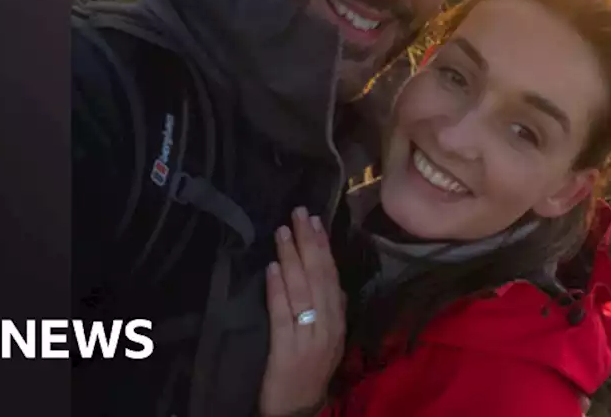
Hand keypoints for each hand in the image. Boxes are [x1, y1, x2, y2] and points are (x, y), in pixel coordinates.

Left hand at [258, 206, 345, 416]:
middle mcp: (328, 326)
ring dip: (292, 257)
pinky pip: (283, 314)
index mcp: (338, 322)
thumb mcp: (330, 341)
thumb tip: (335, 281)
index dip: (324, 247)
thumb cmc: (310, 372)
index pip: (332, 277)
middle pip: (319, 277)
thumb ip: (333, 312)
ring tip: (282, 231)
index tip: (315, 220)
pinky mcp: (288, 351)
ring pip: (302, 290)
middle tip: (298, 213)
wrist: (298, 410)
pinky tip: (272, 268)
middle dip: (308, 242)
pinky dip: (278, 289)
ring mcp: (309, 339)